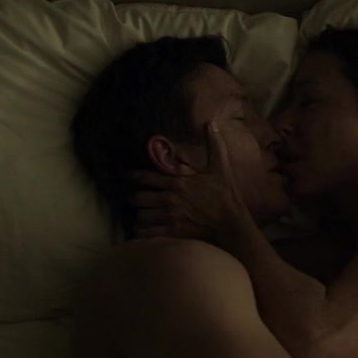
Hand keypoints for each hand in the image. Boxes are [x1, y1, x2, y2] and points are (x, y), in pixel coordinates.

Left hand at [128, 120, 249, 241]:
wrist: (231, 221)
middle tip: (133, 199)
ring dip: (139, 216)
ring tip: (139, 216)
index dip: (133, 176)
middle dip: (134, 198)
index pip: (147, 177)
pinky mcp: (174, 231)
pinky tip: (141, 232)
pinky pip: (149, 233)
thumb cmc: (225, 194)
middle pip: (139, 197)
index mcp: (177, 182)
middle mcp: (169, 198)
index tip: (126, 176)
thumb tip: (211, 123)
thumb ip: (214, 145)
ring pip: (141, 215)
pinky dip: (142, 233)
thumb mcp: (221, 167)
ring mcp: (170, 215)